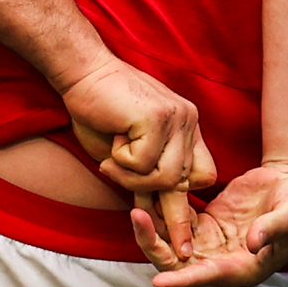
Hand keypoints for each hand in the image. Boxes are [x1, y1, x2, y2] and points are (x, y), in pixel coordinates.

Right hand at [59, 55, 214, 202]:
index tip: (158, 212)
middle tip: (121, 184)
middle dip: (150, 195)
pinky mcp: (159, 118)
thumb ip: (147, 176)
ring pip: (167, 178)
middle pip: (184, 183)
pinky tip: (113, 137)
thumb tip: (158, 213)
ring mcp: (177, 118)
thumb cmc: (100, 113)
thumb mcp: (128, 153)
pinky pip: (144, 164)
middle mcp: (189, 122)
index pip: (205, 176)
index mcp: (187, 129)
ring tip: (113, 159)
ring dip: (132, 178)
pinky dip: (120, 161)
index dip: (179, 195)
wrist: (82, 73)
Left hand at [132, 161, 287, 286]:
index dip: (183, 280)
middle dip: (155, 243)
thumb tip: (253, 243)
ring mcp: (211, 243)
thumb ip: (274, 228)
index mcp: (244, 269)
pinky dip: (161, 210)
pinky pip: (176, 221)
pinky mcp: (206, 223)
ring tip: (136, 199)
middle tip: (138, 215)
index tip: (160, 280)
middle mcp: (221, 261)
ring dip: (152, 227)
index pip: (208, 277)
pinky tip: (148, 191)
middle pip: (178, 262)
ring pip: (171, 243)